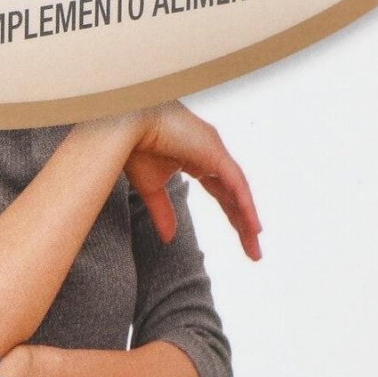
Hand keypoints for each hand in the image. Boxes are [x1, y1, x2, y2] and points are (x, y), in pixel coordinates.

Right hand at [124, 103, 261, 259]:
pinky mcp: (214, 151)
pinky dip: (245, 205)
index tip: (242, 236)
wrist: (122, 124)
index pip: (222, 192)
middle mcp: (211, 154)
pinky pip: (235, 183)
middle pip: (234, 194)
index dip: (233, 215)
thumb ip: (163, 212)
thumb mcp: (151, 188)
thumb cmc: (133, 145)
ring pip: (238, 190)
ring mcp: (215, 150)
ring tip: (254, 244)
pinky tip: (252, 226)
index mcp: (198, 160)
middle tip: (253, 252)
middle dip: (244, 222)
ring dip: (248, 218)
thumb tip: (169, 239)